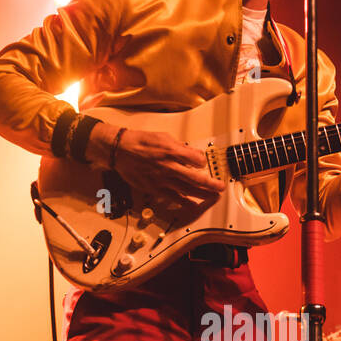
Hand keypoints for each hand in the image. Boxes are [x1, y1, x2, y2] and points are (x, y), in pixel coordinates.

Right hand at [86, 122, 224, 208]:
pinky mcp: (154, 188)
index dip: (203, 161)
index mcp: (171, 151)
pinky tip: (193, 204)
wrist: (120, 151)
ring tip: (213, 197)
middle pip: (195, 178)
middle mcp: (168, 166)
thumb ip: (180, 147)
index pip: (196, 159)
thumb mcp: (163, 137)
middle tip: (220, 187)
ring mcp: (161, 179)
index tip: (203, 163)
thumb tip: (193, 155)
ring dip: (202, 195)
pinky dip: (184, 202)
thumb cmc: (141, 142)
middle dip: (210, 184)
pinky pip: (173, 198)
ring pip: (186, 190)